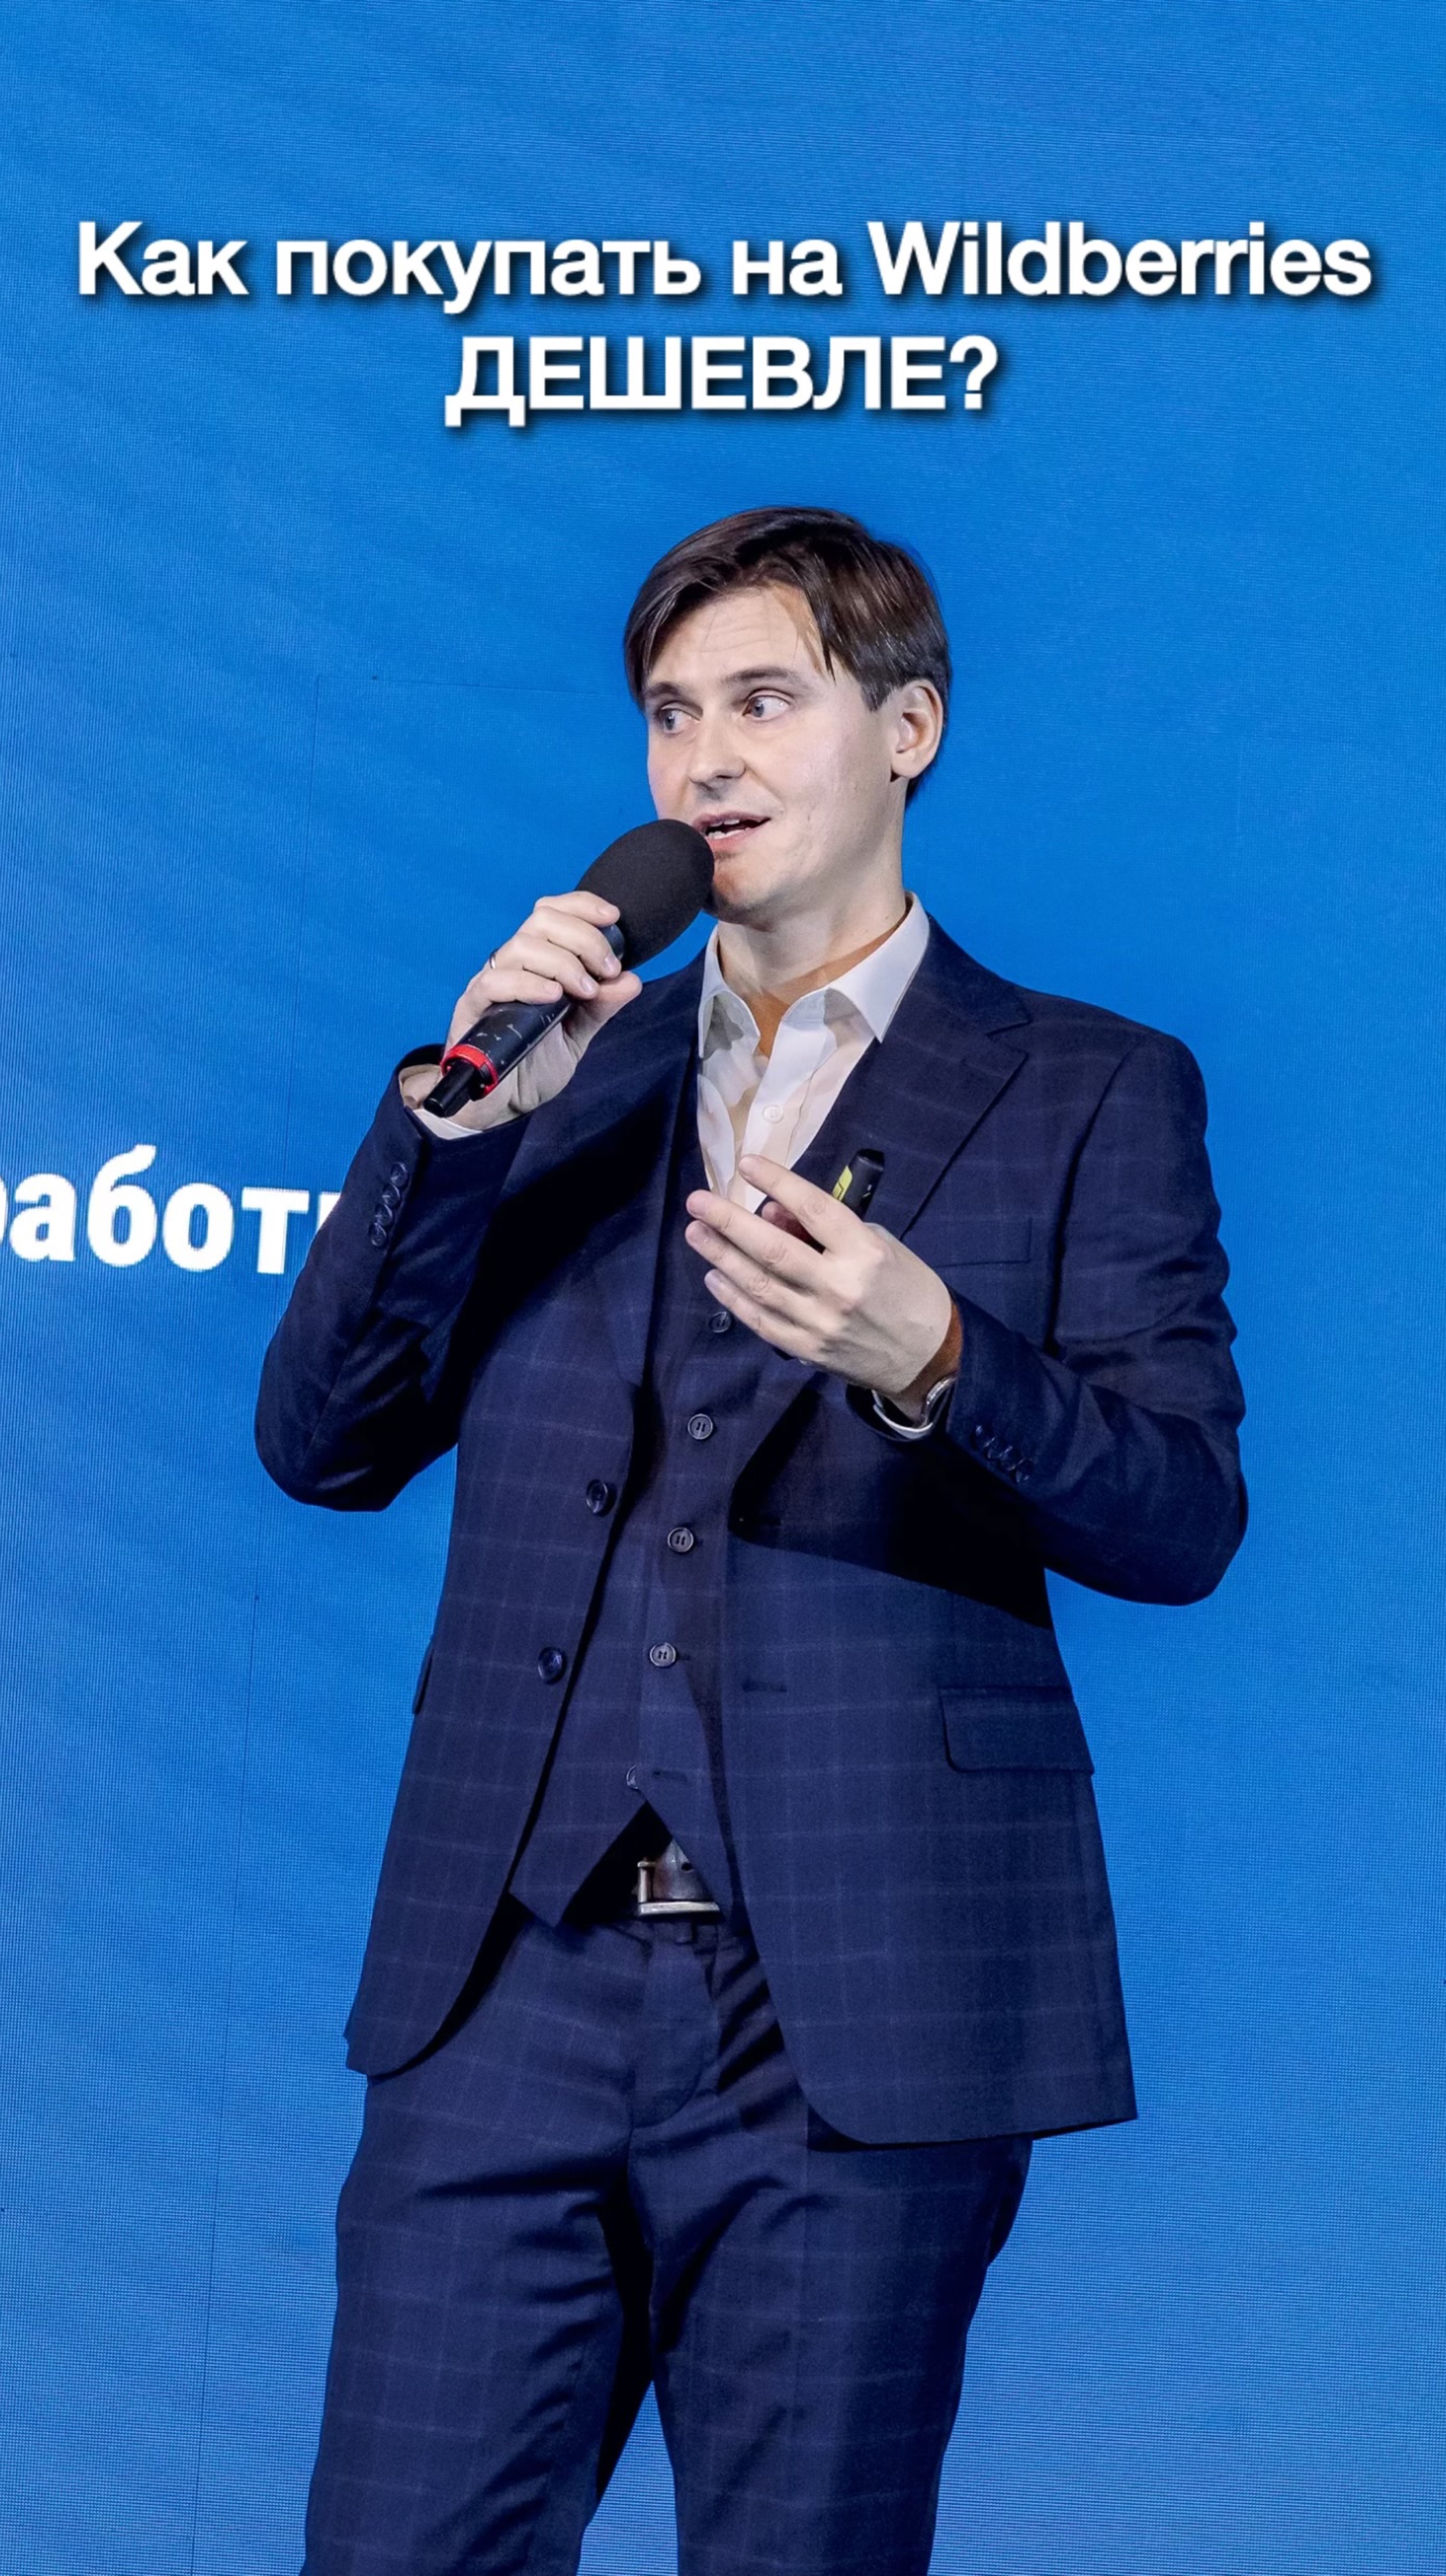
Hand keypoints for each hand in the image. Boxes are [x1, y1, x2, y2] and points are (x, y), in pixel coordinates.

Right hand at [402, 891, 641, 1128]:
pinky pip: (495, 982)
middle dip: (583, 938)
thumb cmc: (535, 1062)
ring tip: (584, 990)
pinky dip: (529, 983)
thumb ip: (601, 1006)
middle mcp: (512, 965)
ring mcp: (491, 984)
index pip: (552, 912)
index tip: (613, 917)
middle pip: (541, 921)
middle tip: (606, 969)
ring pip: (521, 946)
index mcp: (536, 963)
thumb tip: (631, 980)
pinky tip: (553, 996)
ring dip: (562, 962)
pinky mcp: (472, 1009)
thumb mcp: (578, 1033)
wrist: (503, 1104)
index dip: (581, 905)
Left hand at [684, 1155, 957, 1407]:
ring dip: (721, 1256)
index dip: (778, 1183)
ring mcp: (818, 1322)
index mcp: (864, 1253)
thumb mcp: (881, 1245)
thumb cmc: (908, 1290)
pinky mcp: (807, 1349)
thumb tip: (774, 1211)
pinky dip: (733, 1297)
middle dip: (729, 1222)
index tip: (747, 1163)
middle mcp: (838, 1287)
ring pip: (758, 1285)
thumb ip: (828, 1229)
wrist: (928, 1356)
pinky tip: (714, 1276)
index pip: (813, 1210)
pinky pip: (760, 1320)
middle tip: (697, 1201)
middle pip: (772, 1250)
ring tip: (696, 1232)